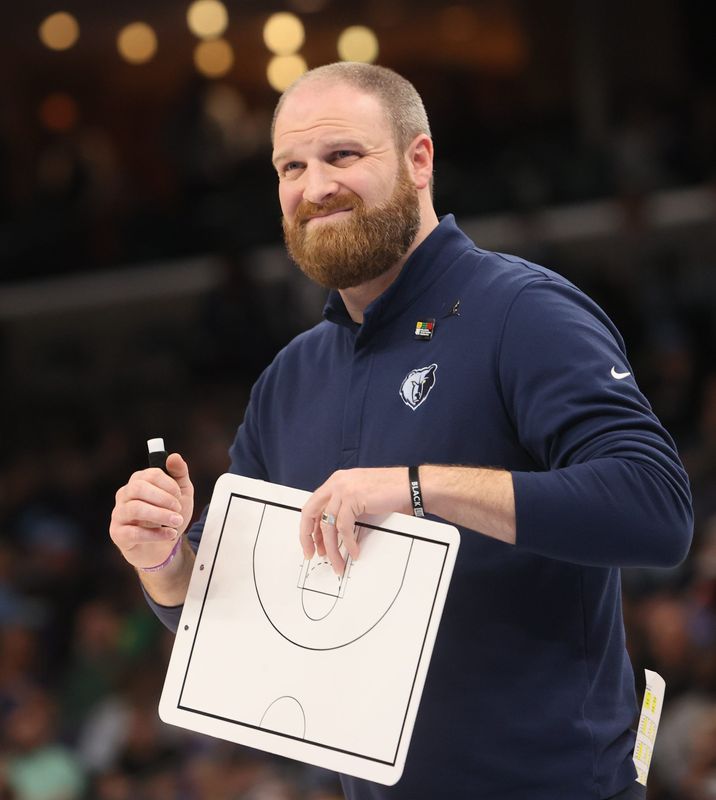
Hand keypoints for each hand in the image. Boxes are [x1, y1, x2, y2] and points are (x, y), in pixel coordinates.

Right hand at [109, 453, 194, 569]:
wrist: (164, 547)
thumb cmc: (169, 516)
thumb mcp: (182, 494)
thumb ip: (179, 474)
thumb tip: (174, 456)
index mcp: (139, 481)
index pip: (151, 474)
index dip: (169, 485)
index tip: (180, 496)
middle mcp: (125, 494)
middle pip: (138, 488)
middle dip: (163, 499)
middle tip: (178, 509)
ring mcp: (119, 514)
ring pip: (135, 509)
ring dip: (160, 515)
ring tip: (177, 522)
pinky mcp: (118, 533)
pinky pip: (133, 532)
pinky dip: (155, 534)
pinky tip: (169, 534)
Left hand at [299, 467, 410, 573]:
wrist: (412, 485)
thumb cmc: (392, 492)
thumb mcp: (361, 498)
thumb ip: (345, 508)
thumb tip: (333, 534)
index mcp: (337, 481)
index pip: (313, 506)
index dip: (309, 528)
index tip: (311, 544)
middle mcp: (337, 482)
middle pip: (310, 512)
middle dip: (308, 537)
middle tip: (312, 554)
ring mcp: (344, 488)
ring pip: (328, 524)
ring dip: (332, 548)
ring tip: (338, 563)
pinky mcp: (354, 497)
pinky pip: (344, 527)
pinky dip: (348, 543)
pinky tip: (353, 552)